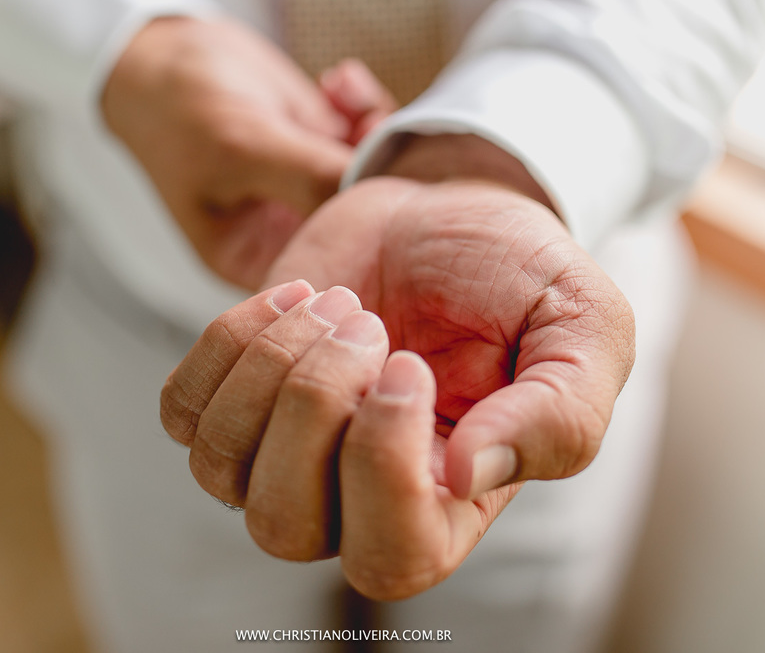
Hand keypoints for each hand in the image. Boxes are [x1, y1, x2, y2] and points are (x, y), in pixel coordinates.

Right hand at [101, 16, 393, 287]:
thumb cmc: (181, 110)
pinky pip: (372, 137)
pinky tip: (338, 79)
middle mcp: (290, 229)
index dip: (368, 242)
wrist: (162, 51)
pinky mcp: (325, 146)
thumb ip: (309, 177)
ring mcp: (312, 186)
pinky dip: (367, 104)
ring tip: (346, 92)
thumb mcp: (242, 146)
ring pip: (378, 175)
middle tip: (375, 131)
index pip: (329, 271)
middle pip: (365, 225)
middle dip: (382, 176)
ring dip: (377, 129)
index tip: (389, 197)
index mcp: (257, 257)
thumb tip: (384, 199)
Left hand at [161, 174, 634, 598]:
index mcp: (450, 504)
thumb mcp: (583, 328)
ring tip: (336, 301)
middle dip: (312, 407)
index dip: (382, 465)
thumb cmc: (520, 275)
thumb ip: (560, 414)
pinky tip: (294, 297)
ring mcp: (284, 455)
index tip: (410, 362)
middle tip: (366, 320)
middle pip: (284, 525)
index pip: (390, 556)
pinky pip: (181, 411)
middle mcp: (356, 500)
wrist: (449, 208)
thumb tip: (469, 474)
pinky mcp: (236, 398)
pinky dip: (226, 343)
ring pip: (221, 469)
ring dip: (269, 366)